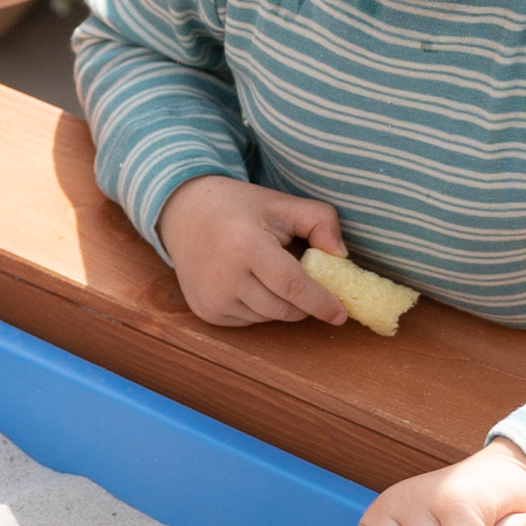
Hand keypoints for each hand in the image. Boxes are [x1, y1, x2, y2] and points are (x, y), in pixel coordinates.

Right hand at [159, 177, 350, 326]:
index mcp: (247, 246)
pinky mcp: (205, 312)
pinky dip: (259, 307)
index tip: (341, 314)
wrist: (184, 213)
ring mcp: (212, 298)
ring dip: (281, 304)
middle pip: (284, 309)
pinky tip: (249, 282)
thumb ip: (321, 221)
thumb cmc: (239, 208)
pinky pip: (248, 321)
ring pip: (267, 317)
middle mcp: (225, 277)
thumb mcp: (282, 204)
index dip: (321, 302)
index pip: (293, 286)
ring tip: (270, 273)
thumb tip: (341, 256)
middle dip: (304, 302)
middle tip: (307, 281)